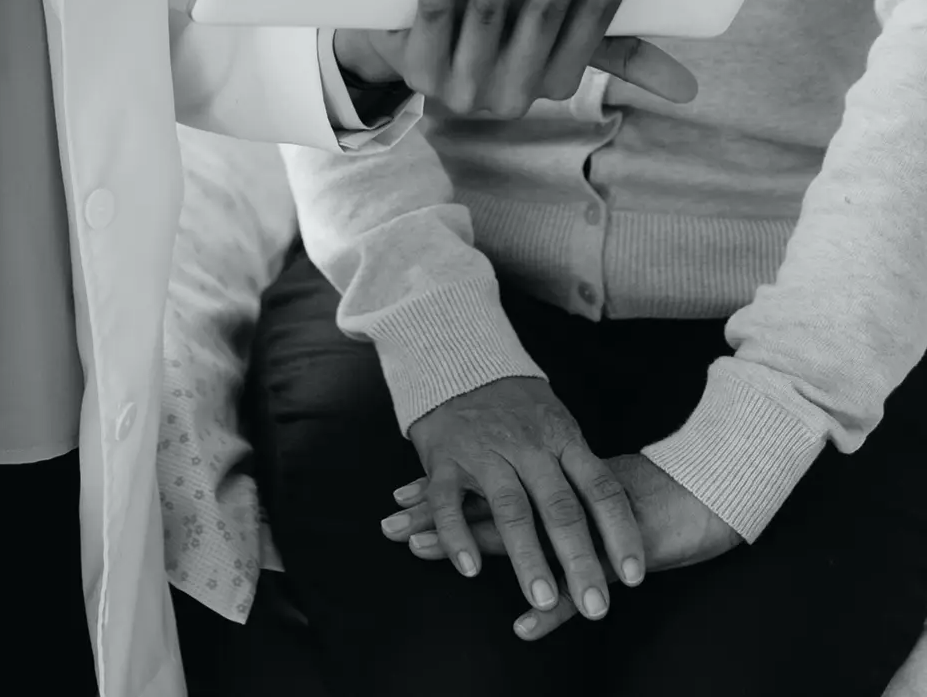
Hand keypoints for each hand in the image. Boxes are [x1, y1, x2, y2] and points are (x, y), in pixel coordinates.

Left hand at [333, 0, 696, 113]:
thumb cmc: (500, 36)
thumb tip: (688, 92)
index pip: (597, 21)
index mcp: (557, 81)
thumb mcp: (556, 48)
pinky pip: (432, 18)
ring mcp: (462, 85)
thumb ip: (615, 56)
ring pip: (488, 16)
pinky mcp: (417, 68)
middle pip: (544, 16)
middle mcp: (513, 92)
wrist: (408, 57)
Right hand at [382, 379, 644, 625]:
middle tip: (597, 608)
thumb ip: (582, 467)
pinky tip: (471, 569)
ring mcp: (485, 452)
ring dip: (527, 556)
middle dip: (579, 560)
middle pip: (559, 507)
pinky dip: (458, 536)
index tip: (636, 574)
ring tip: (544, 599)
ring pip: (510, 508)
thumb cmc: (518, 406)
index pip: (600, 488)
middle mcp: (527, 446)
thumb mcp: (558, 425)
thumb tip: (623, 516)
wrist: (459, 362)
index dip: (619, 531)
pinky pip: (449, 502)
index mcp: (562, 439)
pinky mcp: (445, 460)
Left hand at [385, 450, 739, 640]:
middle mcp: (560, 493)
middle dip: (436, 517)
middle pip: (487, 504)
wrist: (711, 484)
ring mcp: (584, 523)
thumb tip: (524, 505)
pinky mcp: (616, 551)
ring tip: (424, 553)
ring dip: (470, 547)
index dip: (444, 491)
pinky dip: (554, 607)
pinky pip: (581, 585)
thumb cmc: (654, 493)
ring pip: (520, 534)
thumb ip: (558, 498)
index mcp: (552, 478)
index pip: (489, 483)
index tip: (400, 495)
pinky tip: (525, 623)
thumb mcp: (593, 492)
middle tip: (388, 522)